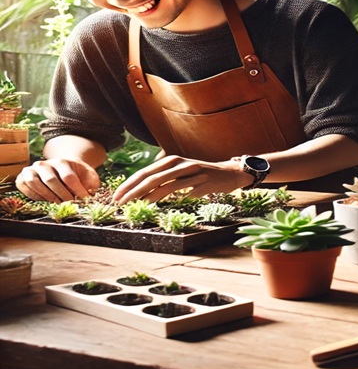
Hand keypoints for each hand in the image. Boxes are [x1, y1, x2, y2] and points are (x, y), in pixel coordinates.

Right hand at [15, 159, 100, 202]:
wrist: (63, 168)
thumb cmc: (77, 175)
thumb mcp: (88, 177)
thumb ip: (91, 185)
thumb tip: (89, 196)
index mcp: (62, 162)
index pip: (68, 177)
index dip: (76, 190)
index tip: (84, 200)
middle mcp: (44, 164)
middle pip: (51, 180)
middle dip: (62, 195)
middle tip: (70, 204)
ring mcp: (32, 170)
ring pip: (34, 182)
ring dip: (46, 196)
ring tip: (57, 203)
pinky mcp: (23, 177)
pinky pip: (24, 186)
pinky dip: (33, 195)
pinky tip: (45, 201)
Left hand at [113, 155, 252, 203]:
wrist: (229, 173)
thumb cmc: (201, 173)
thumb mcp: (181, 168)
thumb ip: (163, 174)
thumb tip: (140, 187)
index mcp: (172, 160)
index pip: (145, 172)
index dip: (129, 184)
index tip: (117, 196)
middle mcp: (181, 164)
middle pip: (152, 178)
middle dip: (133, 191)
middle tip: (120, 203)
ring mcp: (193, 174)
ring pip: (166, 186)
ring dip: (149, 197)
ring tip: (137, 207)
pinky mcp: (203, 184)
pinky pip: (186, 194)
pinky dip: (174, 201)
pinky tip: (164, 208)